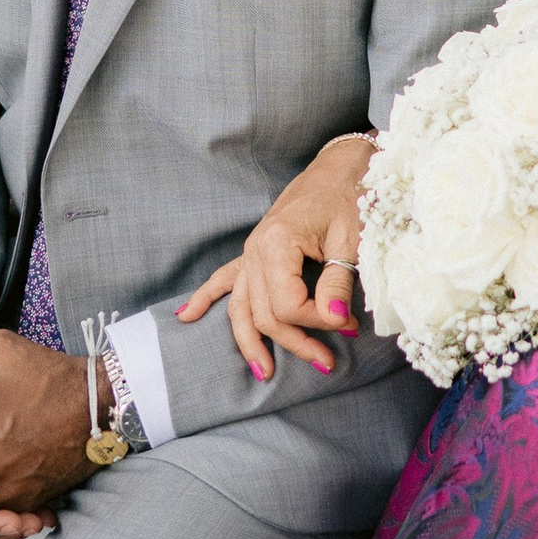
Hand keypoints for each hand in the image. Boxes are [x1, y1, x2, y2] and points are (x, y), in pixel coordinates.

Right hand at [178, 134, 375, 376]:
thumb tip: (335, 321)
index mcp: (277, 243)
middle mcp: (255, 250)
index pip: (287, 305)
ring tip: (264, 372)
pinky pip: (224, 279)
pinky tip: (186, 317)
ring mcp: (250, 252)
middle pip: (263, 313)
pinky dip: (205, 298)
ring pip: (241, 308)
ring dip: (250, 342)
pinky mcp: (253, 252)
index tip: (348, 324)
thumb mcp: (351, 239)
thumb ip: (338, 282)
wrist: (339, 166)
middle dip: (295, 343)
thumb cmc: (347, 196)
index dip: (316, 322)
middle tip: (327, 361)